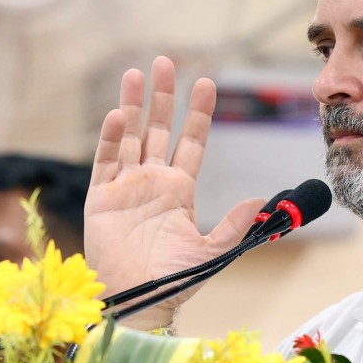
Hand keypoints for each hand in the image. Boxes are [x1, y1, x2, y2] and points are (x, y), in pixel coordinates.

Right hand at [85, 56, 264, 329]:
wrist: (138, 301)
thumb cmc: (173, 280)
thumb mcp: (210, 251)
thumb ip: (233, 226)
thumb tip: (261, 201)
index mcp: (180, 189)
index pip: (191, 141)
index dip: (198, 112)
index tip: (206, 82)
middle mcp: (152, 181)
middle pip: (158, 128)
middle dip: (163, 96)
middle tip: (165, 61)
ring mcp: (126, 186)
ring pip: (130, 136)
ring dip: (133, 105)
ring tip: (136, 73)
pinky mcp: (101, 197)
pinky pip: (106, 161)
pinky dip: (112, 138)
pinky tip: (119, 116)